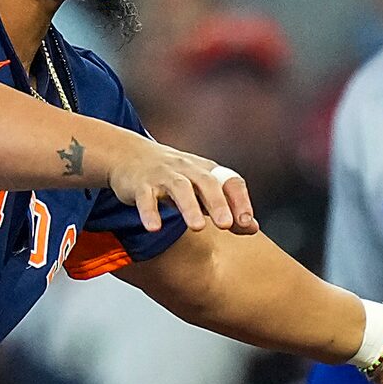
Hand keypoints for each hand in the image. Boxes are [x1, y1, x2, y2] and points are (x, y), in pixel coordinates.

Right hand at [109, 139, 258, 235]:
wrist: (129, 155)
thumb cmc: (173, 177)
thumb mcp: (201, 190)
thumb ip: (227, 209)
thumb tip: (252, 227)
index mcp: (206, 171)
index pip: (230, 181)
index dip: (240, 200)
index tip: (245, 222)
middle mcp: (188, 170)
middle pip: (206, 183)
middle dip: (218, 203)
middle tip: (226, 225)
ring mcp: (163, 176)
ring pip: (179, 188)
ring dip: (189, 207)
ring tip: (198, 227)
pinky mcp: (141, 185)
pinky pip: (146, 198)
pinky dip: (149, 212)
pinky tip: (154, 227)